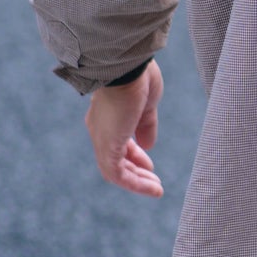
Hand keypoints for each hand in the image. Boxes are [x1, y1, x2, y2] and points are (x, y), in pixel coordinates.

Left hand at [84, 60, 164, 197]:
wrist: (126, 68)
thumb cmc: (138, 78)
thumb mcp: (147, 105)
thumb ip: (146, 126)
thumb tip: (148, 145)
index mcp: (108, 116)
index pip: (119, 141)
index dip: (135, 154)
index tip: (150, 162)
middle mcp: (100, 130)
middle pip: (116, 158)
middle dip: (136, 170)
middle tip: (153, 179)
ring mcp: (102, 139)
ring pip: (115, 170)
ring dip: (137, 181)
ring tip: (156, 189)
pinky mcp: (107, 147)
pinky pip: (117, 174)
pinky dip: (135, 183)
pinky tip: (152, 187)